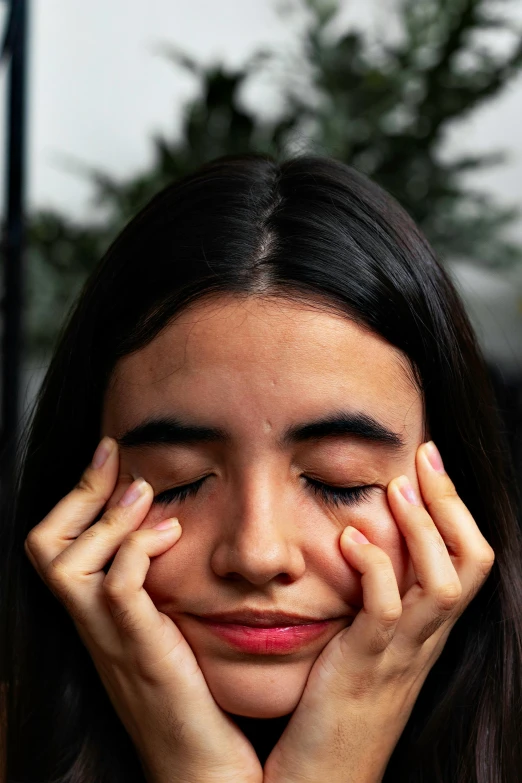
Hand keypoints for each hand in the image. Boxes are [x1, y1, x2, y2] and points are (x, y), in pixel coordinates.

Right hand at [23, 437, 262, 782]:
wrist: (200, 762)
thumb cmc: (193, 689)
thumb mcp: (167, 622)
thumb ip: (159, 581)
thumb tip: (176, 523)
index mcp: (96, 612)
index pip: (56, 545)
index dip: (77, 496)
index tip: (109, 457)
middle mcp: (93, 622)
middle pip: (46, 545)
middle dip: (80, 492)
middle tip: (116, 461)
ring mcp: (111, 637)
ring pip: (68, 562)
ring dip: (108, 517)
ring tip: (145, 495)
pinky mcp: (140, 651)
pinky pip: (118, 588)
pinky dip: (138, 549)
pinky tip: (171, 536)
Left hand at [263, 441, 495, 782]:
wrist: (325, 780)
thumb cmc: (336, 707)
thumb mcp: (365, 646)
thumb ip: (371, 601)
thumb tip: (353, 539)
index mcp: (427, 630)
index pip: (467, 560)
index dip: (454, 508)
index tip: (427, 460)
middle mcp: (425, 639)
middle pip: (471, 563)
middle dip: (451, 504)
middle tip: (424, 455)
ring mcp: (400, 655)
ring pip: (444, 584)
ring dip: (423, 530)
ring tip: (396, 487)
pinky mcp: (366, 668)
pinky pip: (386, 613)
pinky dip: (375, 569)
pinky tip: (349, 539)